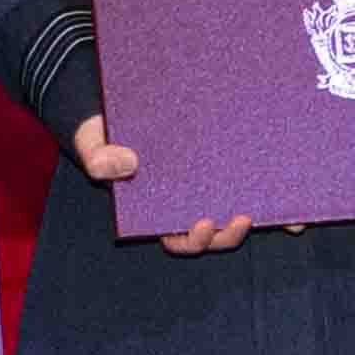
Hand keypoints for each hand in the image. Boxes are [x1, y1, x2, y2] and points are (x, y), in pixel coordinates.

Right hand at [77, 113, 248, 255]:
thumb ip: (100, 160)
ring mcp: (198, 187)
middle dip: (227, 234)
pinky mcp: (211, 163)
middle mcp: (179, 205)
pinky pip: (233, 178)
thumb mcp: (93, 147)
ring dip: (242, 215)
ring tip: (255, 205)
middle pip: (211, 233)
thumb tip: (128, 163)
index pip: (179, 239)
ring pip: (226, 211)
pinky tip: (261, 165)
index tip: (204, 224)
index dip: (194, 240)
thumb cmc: (100, 138)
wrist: (111, 114)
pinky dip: (248, 179)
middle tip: (241, 219)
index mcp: (153, 214)